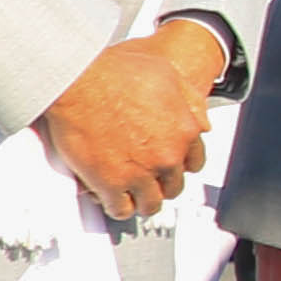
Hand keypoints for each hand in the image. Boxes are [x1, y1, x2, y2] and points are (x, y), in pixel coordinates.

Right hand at [39, 22, 230, 226]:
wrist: (77, 81)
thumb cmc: (114, 71)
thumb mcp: (167, 73)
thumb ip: (189, 100)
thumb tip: (202, 122)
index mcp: (184, 130)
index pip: (194, 162)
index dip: (179, 164)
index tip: (169, 165)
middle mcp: (167, 155)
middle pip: (174, 185)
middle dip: (162, 183)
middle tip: (148, 178)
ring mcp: (141, 173)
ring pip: (151, 203)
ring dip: (142, 200)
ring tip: (132, 194)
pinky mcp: (112, 184)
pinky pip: (121, 209)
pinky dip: (117, 207)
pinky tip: (111, 198)